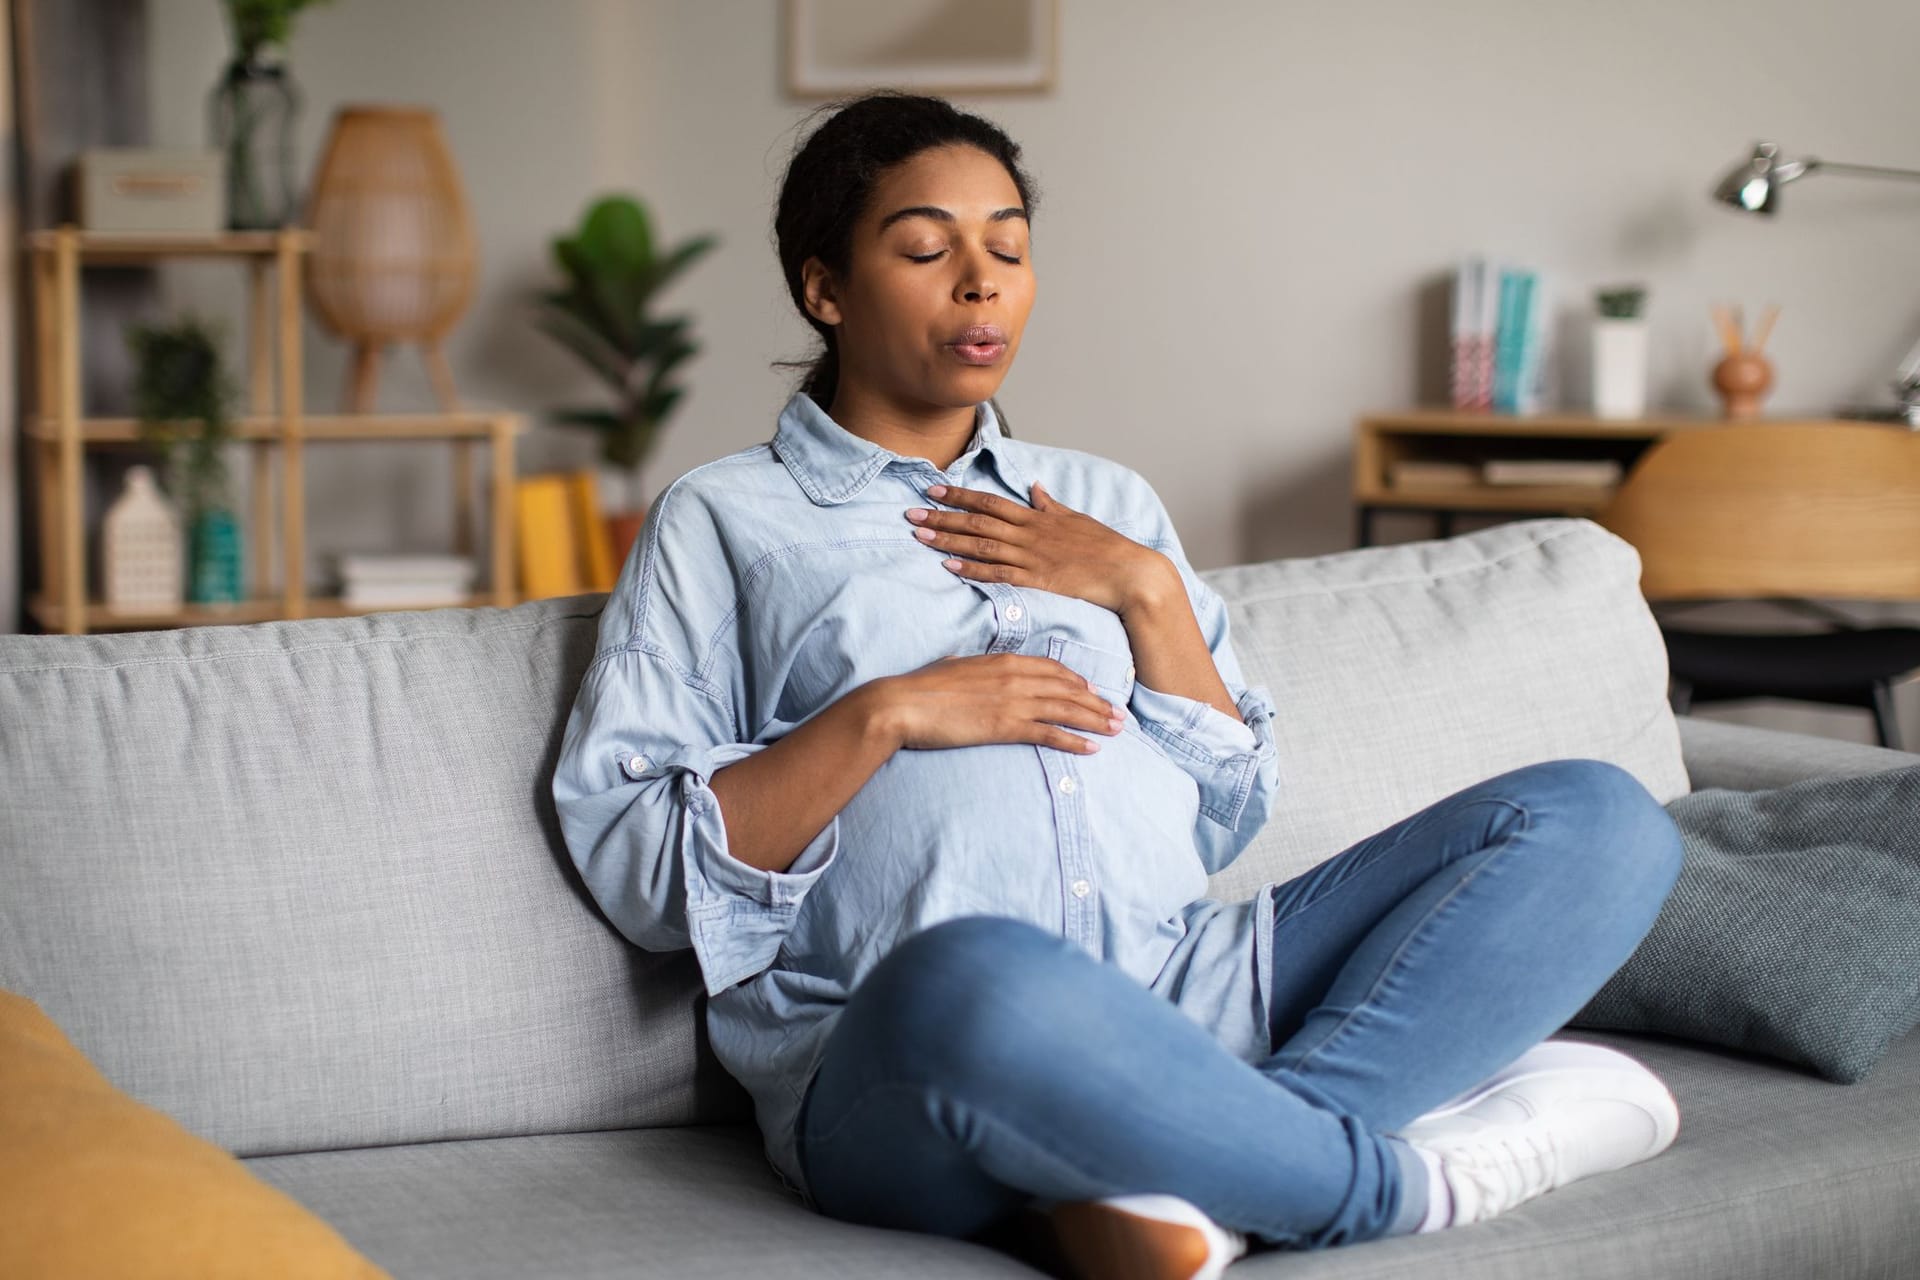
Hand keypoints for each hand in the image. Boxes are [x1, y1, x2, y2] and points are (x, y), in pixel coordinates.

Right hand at [875, 653, 1125, 754]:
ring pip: (1066, 709)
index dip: (1076, 680)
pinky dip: (1074, 741)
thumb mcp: (948, 666)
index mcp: (1003, 660)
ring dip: (1095, 720)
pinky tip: (1092, 748)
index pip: (1051, 668)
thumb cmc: (920, 687)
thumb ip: (963, 663)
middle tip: (1118, 714)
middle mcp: (1015, 677)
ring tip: (1116, 730)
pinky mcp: (1006, 726)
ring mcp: (1013, 701)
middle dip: (1096, 702)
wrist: (902, 704)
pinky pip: (1050, 733)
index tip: (1092, 690)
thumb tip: (959, 660)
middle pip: (1067, 689)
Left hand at [905, 482, 1176, 615]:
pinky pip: (997, 574)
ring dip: (948, 541)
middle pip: (977, 522)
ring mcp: (1031, 557)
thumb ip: (1049, 504)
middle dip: (942, 517)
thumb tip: (1034, 487)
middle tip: (910, 513)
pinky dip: (972, 569)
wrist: (1128, 572)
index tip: (933, 490)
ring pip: (981, 546)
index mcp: (1036, 517)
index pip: (989, 502)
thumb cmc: (1105, 546)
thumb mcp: (1075, 518)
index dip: (959, 495)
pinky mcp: (1037, 580)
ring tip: (920, 537)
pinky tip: (949, 566)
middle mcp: (1029, 533)